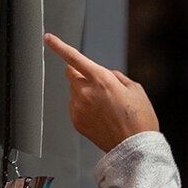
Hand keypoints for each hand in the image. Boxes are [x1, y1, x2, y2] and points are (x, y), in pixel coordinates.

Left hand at [44, 32, 159, 152]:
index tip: (48, 38)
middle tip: (98, 86)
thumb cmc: (139, 121)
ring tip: (105, 108)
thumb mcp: (136, 90)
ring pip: (74, 91)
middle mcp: (86, 92)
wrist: (135, 149)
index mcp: (101, 79)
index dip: (59, 46)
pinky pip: (75, 107)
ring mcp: (79, 108)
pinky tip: (101, 117)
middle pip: (70, 73)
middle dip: (80, 73)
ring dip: (84, 93)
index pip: (74, 57)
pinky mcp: (76, 121)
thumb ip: (116, 76)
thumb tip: (105, 75)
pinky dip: (84, 108)